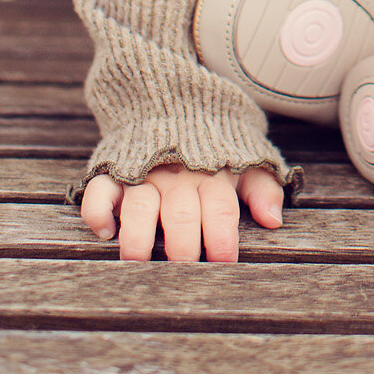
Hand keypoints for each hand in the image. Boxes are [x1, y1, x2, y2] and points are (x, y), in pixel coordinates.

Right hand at [80, 162, 283, 261]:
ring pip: (141, 206)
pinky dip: (99, 210)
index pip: (221, 211)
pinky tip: (106, 231)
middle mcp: (177, 176)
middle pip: (182, 215)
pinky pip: (100, 190)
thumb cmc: (213, 145)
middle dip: (184, 248)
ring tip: (138, 262)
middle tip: (183, 275)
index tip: (223, 266)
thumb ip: (263, 188)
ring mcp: (143, 174)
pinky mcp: (113, 171)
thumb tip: (274, 221)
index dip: (222, 241)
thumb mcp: (245, 159)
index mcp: (212, 175)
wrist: (171, 99)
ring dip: (139, 237)